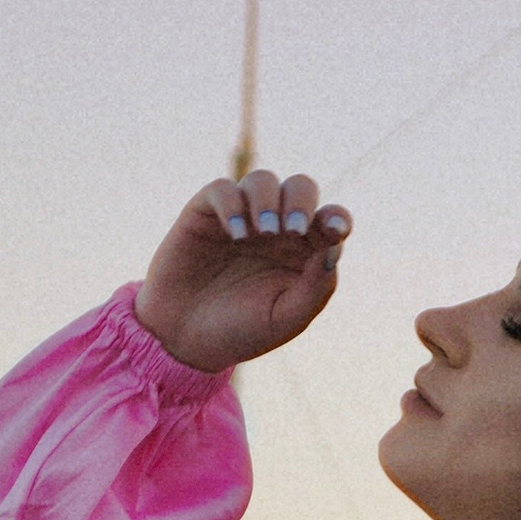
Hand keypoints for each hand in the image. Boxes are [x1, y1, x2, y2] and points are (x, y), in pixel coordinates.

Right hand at [134, 170, 350, 373]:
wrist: (183, 340)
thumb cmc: (240, 331)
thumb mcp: (286, 318)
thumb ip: (316, 286)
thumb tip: (335, 247)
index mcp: (303, 252)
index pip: (331, 219)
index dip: (337, 218)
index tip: (334, 231)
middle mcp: (276, 228)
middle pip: (300, 187)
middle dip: (301, 201)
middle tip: (293, 230)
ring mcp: (241, 217)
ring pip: (262, 180)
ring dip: (267, 200)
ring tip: (261, 232)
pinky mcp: (205, 213)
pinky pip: (222, 188)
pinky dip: (232, 203)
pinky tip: (235, 233)